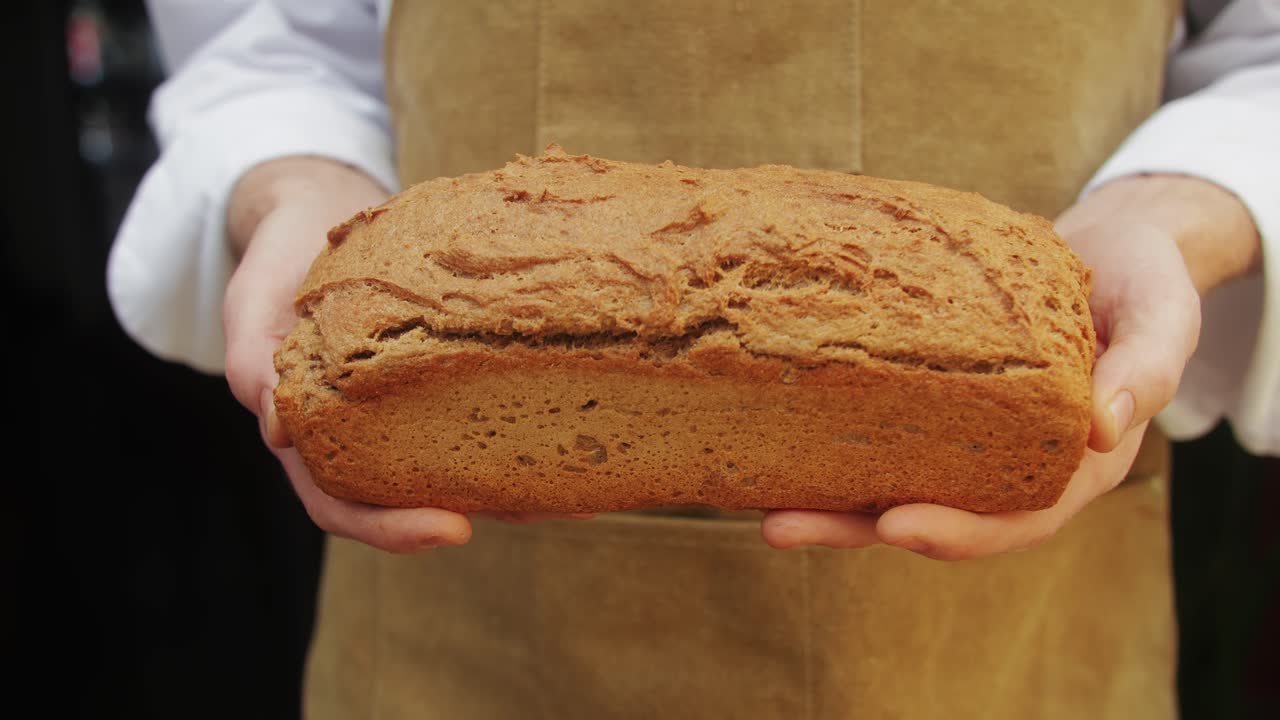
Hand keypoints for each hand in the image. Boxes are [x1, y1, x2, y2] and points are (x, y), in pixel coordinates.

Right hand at [223, 157, 586, 553]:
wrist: (316, 211)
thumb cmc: (282, 260)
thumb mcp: (253, 303)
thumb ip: (257, 361)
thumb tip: (278, 430)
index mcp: (311, 435)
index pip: (344, 503)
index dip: (392, 529)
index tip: (455, 530)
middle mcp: (364, 433)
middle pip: (418, 495)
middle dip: (483, 508)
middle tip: (545, 509)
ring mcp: (406, 406)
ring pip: (460, 459)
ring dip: (516, 477)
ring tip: (580, 487)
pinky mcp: (441, 371)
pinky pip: (481, 400)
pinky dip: (524, 416)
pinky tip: (574, 418)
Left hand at [761, 174, 1260, 559]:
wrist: (1109, 247)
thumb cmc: (1142, 281)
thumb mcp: (1163, 314)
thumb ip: (1146, 368)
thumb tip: (1099, 427)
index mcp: (1071, 465)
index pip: (1014, 519)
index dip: (958, 532)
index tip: (897, 526)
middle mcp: (1008, 464)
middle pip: (931, 514)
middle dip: (855, 527)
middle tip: (782, 527)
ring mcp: (965, 436)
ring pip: (891, 482)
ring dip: (827, 501)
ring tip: (760, 506)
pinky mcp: (932, 400)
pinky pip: (881, 430)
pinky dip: (830, 441)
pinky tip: (774, 439)